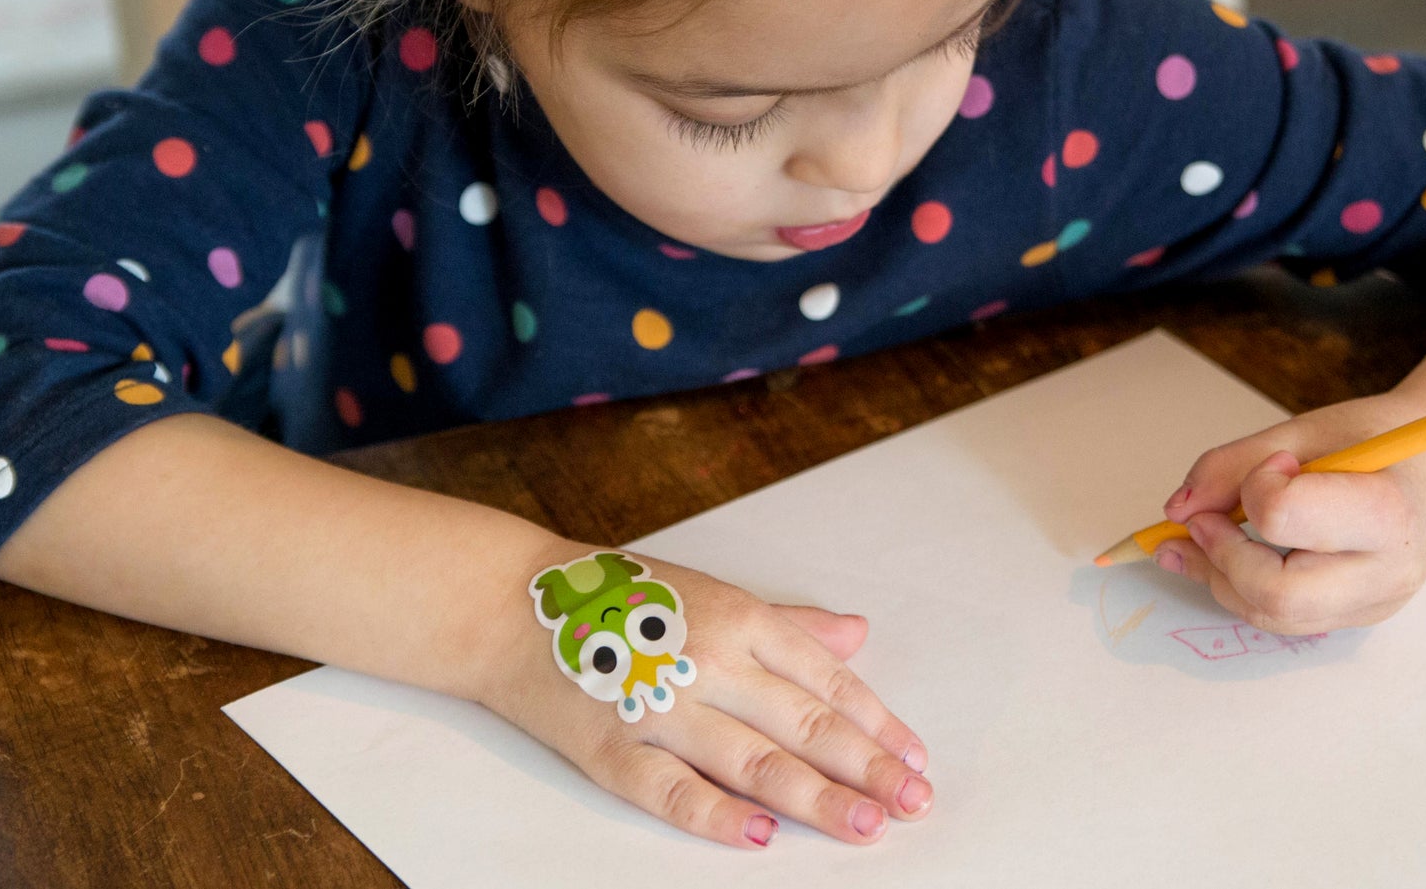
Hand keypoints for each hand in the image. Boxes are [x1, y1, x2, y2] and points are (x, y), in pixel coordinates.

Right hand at [468, 543, 931, 849]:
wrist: (511, 606)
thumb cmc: (618, 599)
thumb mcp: (712, 591)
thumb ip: (788, 623)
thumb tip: (857, 634)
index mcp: (739, 617)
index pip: (827, 679)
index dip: (877, 723)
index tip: (915, 758)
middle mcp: (709, 660)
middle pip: (804, 724)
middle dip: (867, 767)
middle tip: (913, 802)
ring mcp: (661, 706)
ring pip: (755, 761)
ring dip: (817, 798)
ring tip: (867, 825)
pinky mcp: (614, 749)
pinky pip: (674, 790)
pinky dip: (718, 814)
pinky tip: (764, 834)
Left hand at [1155, 393, 1425, 633]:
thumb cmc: (1381, 441)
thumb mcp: (1306, 431)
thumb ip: (1233, 465)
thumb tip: (1176, 510)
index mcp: (1385, 511)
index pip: (1285, 518)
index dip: (1255, 488)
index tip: (1271, 466)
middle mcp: (1386, 572)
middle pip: (1277, 595)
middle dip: (1219, 559)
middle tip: (1198, 521)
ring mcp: (1375, 604)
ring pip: (1274, 617)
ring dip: (1220, 578)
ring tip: (1194, 537)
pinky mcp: (1359, 617)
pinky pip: (1286, 618)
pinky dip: (1244, 588)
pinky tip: (1223, 554)